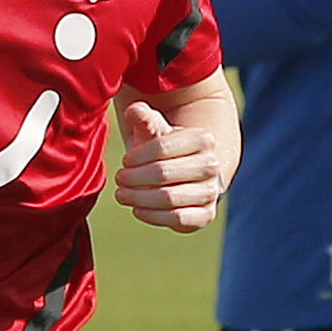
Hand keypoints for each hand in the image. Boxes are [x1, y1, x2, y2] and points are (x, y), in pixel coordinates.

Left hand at [114, 100, 223, 232]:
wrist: (185, 174)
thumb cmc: (165, 150)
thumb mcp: (154, 130)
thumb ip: (144, 118)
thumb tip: (135, 110)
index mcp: (203, 138)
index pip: (162, 147)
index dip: (137, 156)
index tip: (125, 161)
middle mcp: (212, 165)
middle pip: (163, 173)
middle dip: (134, 178)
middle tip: (119, 179)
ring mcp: (211, 192)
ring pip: (169, 198)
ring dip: (139, 198)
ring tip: (122, 195)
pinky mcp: (206, 215)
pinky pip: (178, 219)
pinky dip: (153, 216)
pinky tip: (138, 209)